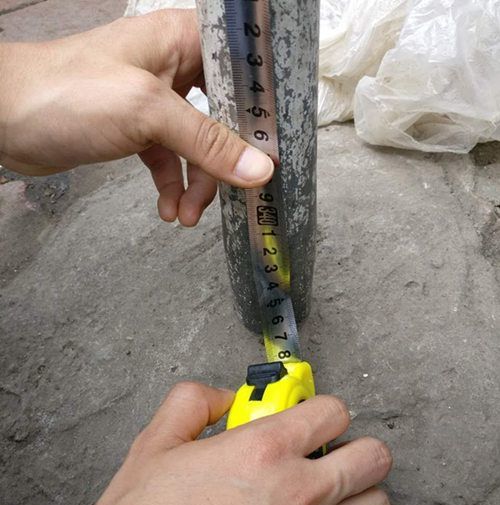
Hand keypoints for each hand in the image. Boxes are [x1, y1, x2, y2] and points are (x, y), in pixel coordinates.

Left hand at [0, 9, 273, 225]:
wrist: (4, 116)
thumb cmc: (73, 94)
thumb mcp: (148, 112)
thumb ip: (208, 142)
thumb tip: (262, 170)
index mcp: (183, 39)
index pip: (243, 69)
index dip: (262, 109)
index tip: (276, 149)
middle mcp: (174, 65)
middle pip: (224, 114)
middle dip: (226, 160)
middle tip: (233, 195)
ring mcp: (154, 99)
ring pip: (197, 144)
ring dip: (197, 183)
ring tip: (185, 218)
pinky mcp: (136, 129)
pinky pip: (169, 160)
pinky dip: (172, 185)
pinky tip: (168, 211)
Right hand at [0, 382, 391, 504]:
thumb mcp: (152, 448)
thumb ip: (191, 406)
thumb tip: (220, 398)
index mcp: (264, 452)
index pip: (333, 411)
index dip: (320, 409)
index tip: (306, 416)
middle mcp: (299, 496)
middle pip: (374, 456)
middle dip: (354, 447)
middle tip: (325, 452)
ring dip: (358, 495)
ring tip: (326, 495)